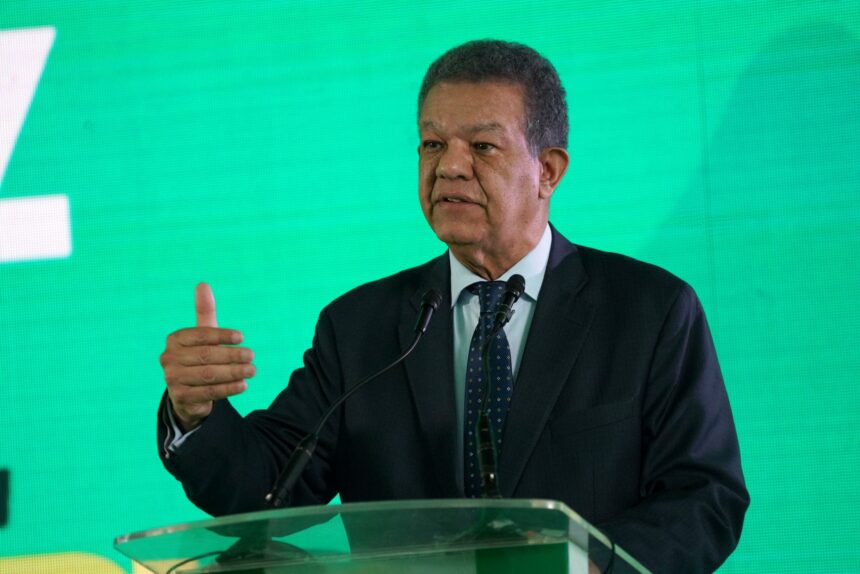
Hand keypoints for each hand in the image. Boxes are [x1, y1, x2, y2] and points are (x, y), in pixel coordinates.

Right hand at [160, 283, 254, 430]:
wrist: (188, 392)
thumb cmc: (198, 357)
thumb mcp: (202, 335)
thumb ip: (205, 312)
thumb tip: (203, 284)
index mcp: (175, 340)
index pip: (201, 335)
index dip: (222, 335)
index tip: (241, 337)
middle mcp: (169, 359)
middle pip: (206, 356)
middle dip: (232, 355)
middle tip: (252, 355)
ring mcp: (173, 379)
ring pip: (208, 375)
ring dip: (233, 372)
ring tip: (252, 370)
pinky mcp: (181, 398)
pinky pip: (208, 392)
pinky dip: (228, 389)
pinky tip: (243, 385)